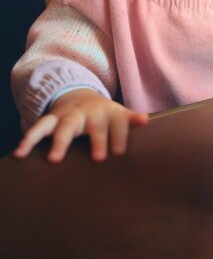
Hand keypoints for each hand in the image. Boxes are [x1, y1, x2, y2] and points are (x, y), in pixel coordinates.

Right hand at [13, 89, 147, 162]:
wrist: (81, 98)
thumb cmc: (106, 115)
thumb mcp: (120, 114)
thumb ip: (132, 119)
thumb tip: (146, 120)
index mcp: (109, 113)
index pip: (118, 122)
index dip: (119, 135)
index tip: (120, 152)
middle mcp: (88, 113)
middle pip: (93, 124)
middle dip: (96, 139)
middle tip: (99, 158)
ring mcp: (68, 116)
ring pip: (63, 127)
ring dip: (59, 142)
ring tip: (54, 159)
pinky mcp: (51, 121)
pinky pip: (38, 129)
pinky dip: (28, 139)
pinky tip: (19, 153)